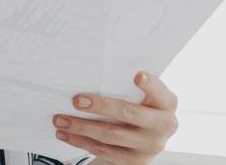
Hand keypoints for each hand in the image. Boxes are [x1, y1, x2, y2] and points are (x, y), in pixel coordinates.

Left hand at [51, 71, 178, 164]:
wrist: (148, 137)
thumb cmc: (140, 105)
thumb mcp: (142, 94)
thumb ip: (125, 84)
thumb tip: (90, 70)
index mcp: (166, 103)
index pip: (160, 91)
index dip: (150, 84)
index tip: (137, 75)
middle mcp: (163, 125)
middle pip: (129, 114)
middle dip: (100, 106)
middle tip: (76, 100)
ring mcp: (149, 145)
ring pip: (111, 135)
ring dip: (81, 127)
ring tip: (60, 119)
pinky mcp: (135, 160)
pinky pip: (104, 151)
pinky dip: (81, 141)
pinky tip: (65, 134)